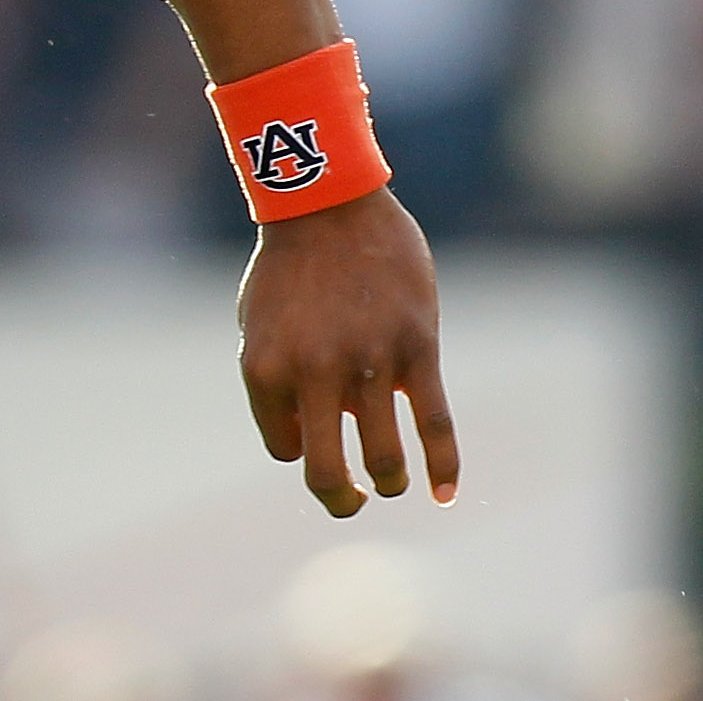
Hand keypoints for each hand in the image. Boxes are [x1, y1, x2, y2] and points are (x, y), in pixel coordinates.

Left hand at [235, 187, 458, 516]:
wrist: (326, 201)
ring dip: (390, 481)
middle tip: (354, 501)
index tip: (315, 435)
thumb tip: (315, 434)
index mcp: (265, 369)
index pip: (284, 448)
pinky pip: (434, 424)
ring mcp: (366, 363)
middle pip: (328, 472)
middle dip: (343, 500)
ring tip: (391, 481)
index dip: (301, 449)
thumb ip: (279, 378)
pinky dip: (443, 466)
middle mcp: (312, 373)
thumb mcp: (258, 322)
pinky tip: (444, 494)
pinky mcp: (416, 349)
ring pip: (385, 458)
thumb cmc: (289, 265)